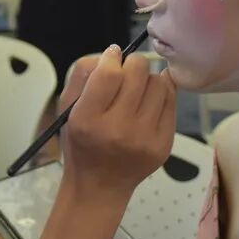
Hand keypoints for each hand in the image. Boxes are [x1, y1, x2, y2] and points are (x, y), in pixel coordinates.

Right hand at [61, 45, 176, 199]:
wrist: (100, 185)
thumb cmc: (80, 142)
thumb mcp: (67, 108)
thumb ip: (83, 75)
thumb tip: (113, 53)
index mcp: (88, 119)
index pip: (109, 73)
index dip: (112, 57)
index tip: (112, 57)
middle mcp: (118, 129)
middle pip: (138, 72)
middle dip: (132, 63)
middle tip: (126, 71)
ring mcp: (145, 138)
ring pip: (158, 82)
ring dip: (147, 78)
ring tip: (137, 89)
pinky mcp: (164, 144)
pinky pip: (171, 101)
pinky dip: (162, 92)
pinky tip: (150, 98)